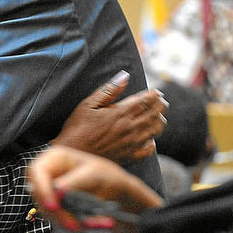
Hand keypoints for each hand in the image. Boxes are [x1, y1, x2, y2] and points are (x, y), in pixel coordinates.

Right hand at [28, 146, 162, 232]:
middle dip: (55, 213)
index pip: (36, 171)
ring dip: (68, 222)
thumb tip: (57, 190)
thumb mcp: (94, 174)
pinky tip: (92, 223)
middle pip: (38, 195)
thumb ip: (75, 182)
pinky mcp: (55, 209)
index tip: (53, 207)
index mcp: (55, 158)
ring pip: (47, 212)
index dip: (41, 189)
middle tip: (73, 225)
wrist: (114, 192)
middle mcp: (47, 175)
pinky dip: (74, 225)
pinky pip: (57, 221)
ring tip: (93, 223)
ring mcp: (49, 193)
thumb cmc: (106, 176)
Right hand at [53, 71, 167, 162]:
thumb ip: (109, 90)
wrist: (71, 154)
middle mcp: (130, 127)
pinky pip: (147, 150)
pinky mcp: (128, 156)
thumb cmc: (77, 128)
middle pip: (155, 114)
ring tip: (157, 116)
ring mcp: (131, 143)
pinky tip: (149, 139)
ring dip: (159, 121)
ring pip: (156, 130)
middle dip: (160, 106)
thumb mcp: (88, 104)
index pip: (147, 100)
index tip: (156, 91)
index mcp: (121, 113)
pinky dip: (151, 143)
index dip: (154, 95)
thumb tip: (125, 76)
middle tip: (160, 101)